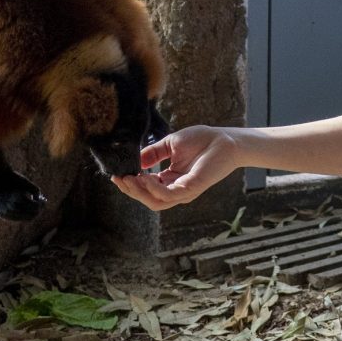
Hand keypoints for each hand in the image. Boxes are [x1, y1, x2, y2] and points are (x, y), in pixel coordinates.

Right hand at [111, 125, 239, 210]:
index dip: (131, 184)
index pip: (147, 188)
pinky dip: (153, 189)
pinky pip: (168, 195)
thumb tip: (134, 160)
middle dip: (131, 190)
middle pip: (148, 199)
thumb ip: (153, 153)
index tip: (116, 174)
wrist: (225, 139)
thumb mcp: (170, 145)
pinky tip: (143, 177)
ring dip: (138, 192)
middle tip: (118, 178)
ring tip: (127, 179)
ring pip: (155, 201)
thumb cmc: (202, 140)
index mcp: (171, 180)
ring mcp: (184, 191)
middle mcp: (176, 189)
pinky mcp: (192, 188)